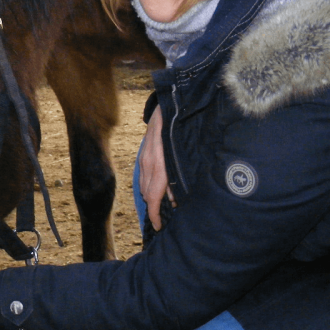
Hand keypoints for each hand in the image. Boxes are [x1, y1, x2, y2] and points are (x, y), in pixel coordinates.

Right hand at [139, 105, 175, 230]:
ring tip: (167, 202)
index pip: (153, 197)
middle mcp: (148, 163)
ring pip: (144, 185)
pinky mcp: (143, 152)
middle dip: (155, 208)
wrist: (171, 103)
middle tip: (165, 218)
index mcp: (159, 166)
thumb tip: (175, 199)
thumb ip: (179, 178)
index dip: (155, 215)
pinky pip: (144, 175)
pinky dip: (151, 185)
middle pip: (147, 194)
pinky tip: (161, 186)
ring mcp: (144, 157)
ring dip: (154, 196)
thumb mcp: (185, 154)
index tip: (158, 227)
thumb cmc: (183, 128)